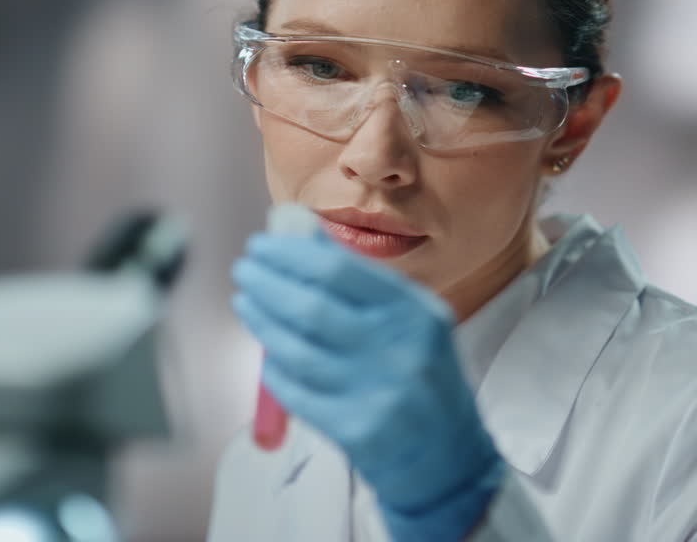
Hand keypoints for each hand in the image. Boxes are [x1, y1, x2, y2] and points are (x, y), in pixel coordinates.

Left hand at [231, 230, 503, 540]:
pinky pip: (296, 392)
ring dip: (262, 322)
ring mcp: (378, 392)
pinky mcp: (356, 430)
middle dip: (267, 284)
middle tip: (245, 271)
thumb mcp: (412, 323)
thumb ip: (360, 282)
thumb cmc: (424, 380)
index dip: (291, 254)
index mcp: (416, 312)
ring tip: (247, 304)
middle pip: (312, 306)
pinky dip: (273, 370)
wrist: (451, 459)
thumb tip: (302, 235)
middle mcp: (400, 349)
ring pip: (297, 350)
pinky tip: (267, 354)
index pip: (340, 270)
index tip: (263, 245)